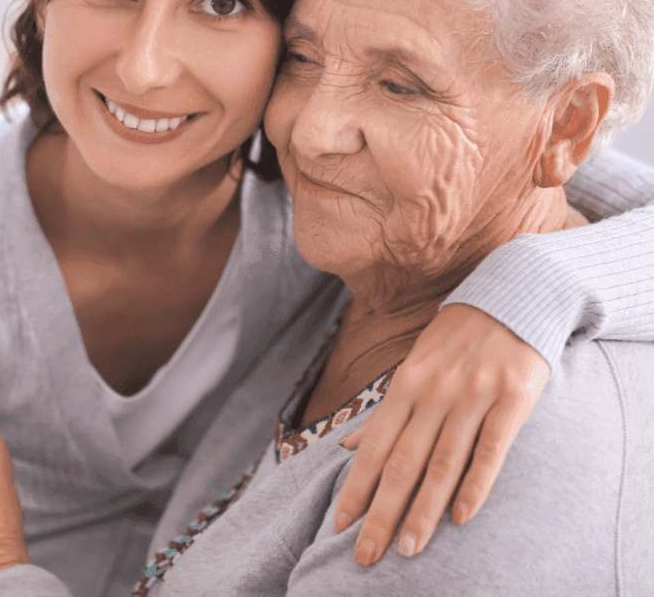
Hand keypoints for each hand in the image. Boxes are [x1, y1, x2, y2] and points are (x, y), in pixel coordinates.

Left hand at [332, 303, 549, 565]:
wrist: (512, 298)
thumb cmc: (455, 339)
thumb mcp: (413, 365)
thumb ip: (384, 411)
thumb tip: (345, 445)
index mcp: (406, 385)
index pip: (374, 447)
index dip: (356, 488)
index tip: (340, 525)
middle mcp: (434, 393)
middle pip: (402, 463)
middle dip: (381, 513)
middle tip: (367, 555)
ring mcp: (472, 397)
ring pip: (442, 464)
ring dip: (423, 511)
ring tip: (408, 548)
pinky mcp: (512, 400)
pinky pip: (490, 451)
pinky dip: (475, 485)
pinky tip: (460, 518)